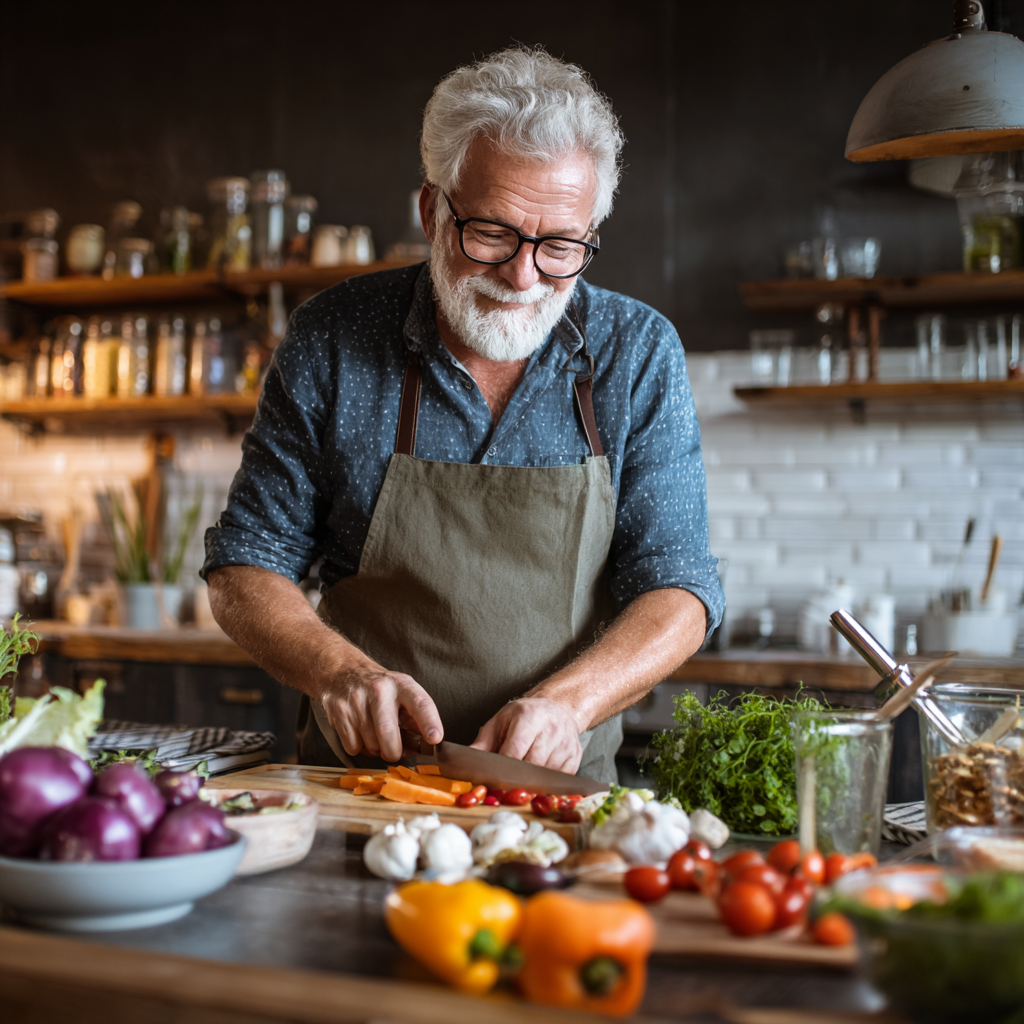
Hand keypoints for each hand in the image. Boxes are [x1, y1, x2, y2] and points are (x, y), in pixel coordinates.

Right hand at [319, 665, 442, 762]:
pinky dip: (359, 748)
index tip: (435, 738)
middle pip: (388, 733)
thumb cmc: (380, 688)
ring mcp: (356, 700)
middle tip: (394, 752)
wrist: (343, 671)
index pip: (420, 703)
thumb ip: (416, 718)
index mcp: (402, 685)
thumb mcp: (403, 693)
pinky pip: (353, 747)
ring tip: (374, 735)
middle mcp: (379, 690)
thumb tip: (427, 745)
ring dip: (375, 750)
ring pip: (370, 744)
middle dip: (393, 752)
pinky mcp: (339, 711)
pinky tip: (360, 733)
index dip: (429, 722)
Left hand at [470, 697, 582, 773]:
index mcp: (529, 716)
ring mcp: (565, 743)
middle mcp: (551, 728)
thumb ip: (483, 742)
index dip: (502, 769)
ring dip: (531, 781)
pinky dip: (546, 782)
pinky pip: (559, 780)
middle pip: (531, 766)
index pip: (515, 752)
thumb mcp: (501, 721)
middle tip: (505, 783)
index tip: (493, 779)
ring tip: (522, 775)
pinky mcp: (575, 757)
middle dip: (516, 778)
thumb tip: (466, 761)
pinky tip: (539, 774)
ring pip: (545, 776)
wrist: (558, 708)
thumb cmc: (524, 716)